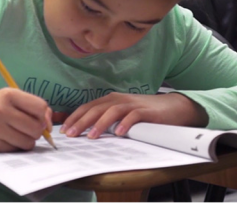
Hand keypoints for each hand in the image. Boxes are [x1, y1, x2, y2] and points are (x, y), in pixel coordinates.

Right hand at [0, 88, 52, 151]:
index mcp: (9, 94)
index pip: (40, 107)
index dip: (44, 116)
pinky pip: (16, 150)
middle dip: (37, 130)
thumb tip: (49, 126)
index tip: (40, 119)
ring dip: (27, 140)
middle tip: (27, 127)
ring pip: (28, 142)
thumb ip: (33, 106)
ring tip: (17, 133)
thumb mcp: (11, 98)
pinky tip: (6, 139)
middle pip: (36, 127)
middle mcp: (1, 110)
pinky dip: (15, 147)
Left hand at [60, 92, 207, 138]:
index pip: (88, 107)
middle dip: (81, 121)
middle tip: (71, 134)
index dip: (75, 117)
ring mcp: (133, 104)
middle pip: (96, 109)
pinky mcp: (147, 111)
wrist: (172, 108)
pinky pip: (134, 116)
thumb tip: (86, 131)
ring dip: (100, 123)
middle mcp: (119, 99)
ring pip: (112, 111)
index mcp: (111, 100)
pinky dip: (125, 123)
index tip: (64, 130)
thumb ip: (106, 119)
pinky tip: (119, 133)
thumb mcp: (121, 114)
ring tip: (91, 136)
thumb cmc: (144, 113)